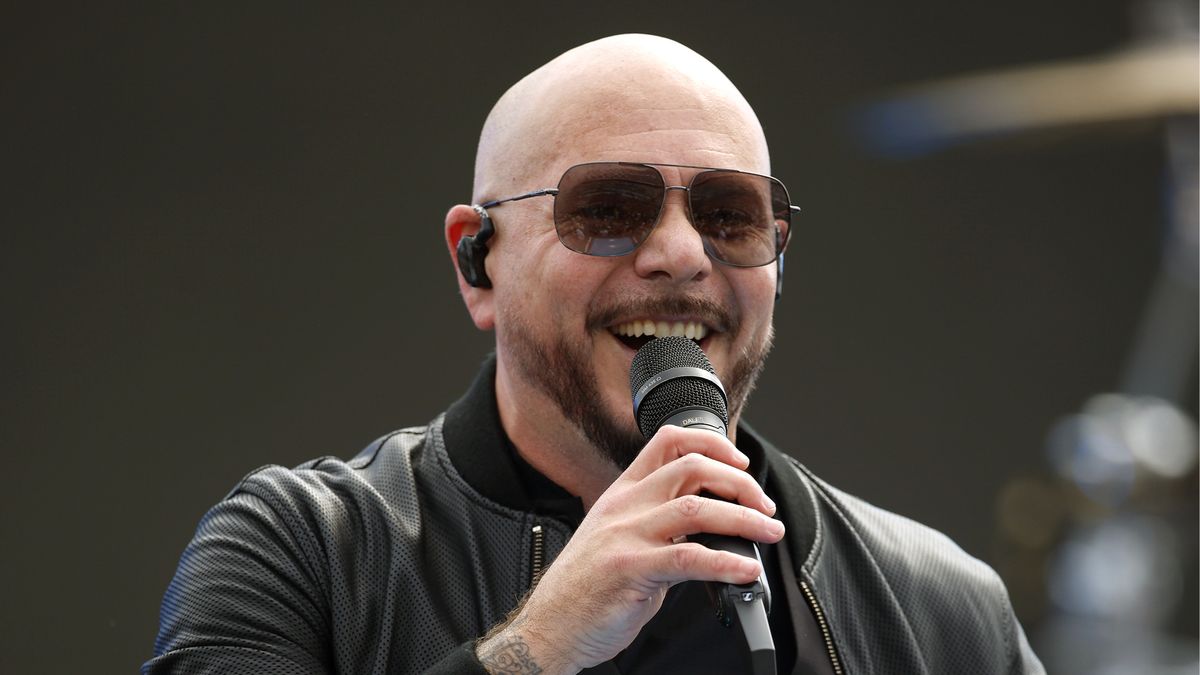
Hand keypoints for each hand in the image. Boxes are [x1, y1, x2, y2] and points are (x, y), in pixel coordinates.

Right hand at [475, 426, 783, 674]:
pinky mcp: (630, 570)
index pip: (668, 443)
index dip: (712, 444)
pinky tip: (744, 571)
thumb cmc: (585, 589)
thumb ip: (659, 527)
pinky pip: (689, 558)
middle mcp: (624, 507)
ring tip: (769, 534)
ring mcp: (626, 536)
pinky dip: (726, 563)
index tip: (740, 463)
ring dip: (744, 520)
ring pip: (696, 509)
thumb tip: (712, 529)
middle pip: (691, 468)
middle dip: (739, 483)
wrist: (549, 627)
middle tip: (763, 507)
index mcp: (622, 494)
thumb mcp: (619, 540)